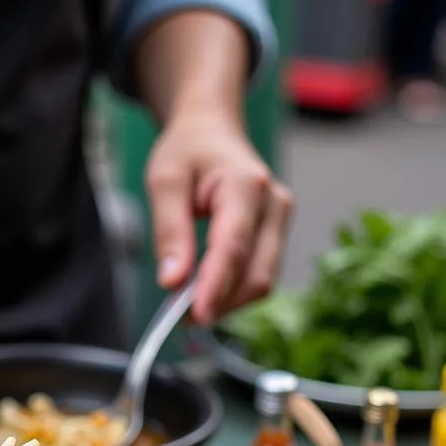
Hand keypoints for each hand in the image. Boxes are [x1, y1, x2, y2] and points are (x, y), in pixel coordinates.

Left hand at [144, 109, 292, 325]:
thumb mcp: (164, 181)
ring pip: (262, 281)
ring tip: (185, 304)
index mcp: (247, 185)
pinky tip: (203, 291)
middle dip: (219, 302)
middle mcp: (275, 204)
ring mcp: (281, 221)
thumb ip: (169, 231)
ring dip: (225, 302)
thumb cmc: (188, 151)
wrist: (213, 130)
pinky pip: (259, 275)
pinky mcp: (276, 235)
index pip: (233, 247)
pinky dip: (231, 292)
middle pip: (256, 273)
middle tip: (176, 316)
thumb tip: (172, 282)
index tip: (196, 316)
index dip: (216, 287)